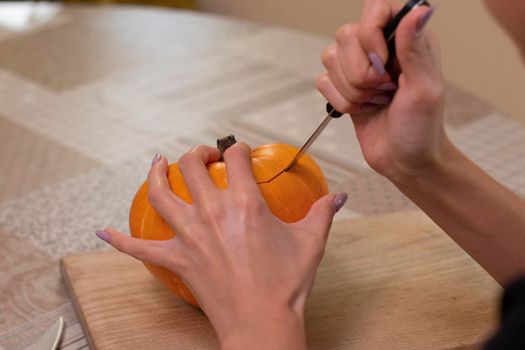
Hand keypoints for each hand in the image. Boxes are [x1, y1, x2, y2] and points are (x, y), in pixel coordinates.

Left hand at [96, 144, 346, 348]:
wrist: (263, 323)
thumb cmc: (287, 284)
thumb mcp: (311, 242)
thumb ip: (323, 213)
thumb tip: (339, 196)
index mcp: (245, 203)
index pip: (235, 159)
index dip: (238, 149)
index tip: (240, 152)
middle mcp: (213, 213)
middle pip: (191, 166)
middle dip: (196, 153)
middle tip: (202, 155)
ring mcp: (190, 236)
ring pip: (160, 195)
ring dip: (155, 174)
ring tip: (157, 163)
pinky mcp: (177, 261)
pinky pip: (139, 249)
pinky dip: (118, 239)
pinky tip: (102, 231)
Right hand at [317, 0, 446, 181]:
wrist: (405, 160)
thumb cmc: (421, 129)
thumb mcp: (425, 89)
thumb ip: (415, 47)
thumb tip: (420, 10)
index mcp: (406, 38)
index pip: (375, 8)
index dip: (370, 35)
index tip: (382, 64)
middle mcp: (381, 46)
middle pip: (345, 36)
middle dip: (361, 73)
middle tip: (384, 90)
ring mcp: (359, 66)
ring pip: (330, 58)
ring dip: (352, 90)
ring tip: (376, 101)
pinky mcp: (343, 86)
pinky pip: (323, 82)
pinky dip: (342, 101)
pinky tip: (363, 109)